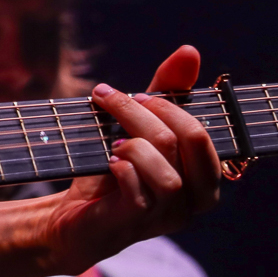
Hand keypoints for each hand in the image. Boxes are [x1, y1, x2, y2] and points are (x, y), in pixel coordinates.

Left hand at [43, 46, 220, 272]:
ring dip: (136, 144)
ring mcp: (169, 217)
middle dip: (149, 113)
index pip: (204, 134)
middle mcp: (195, 200)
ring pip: (170, 175)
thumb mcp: (140, 125)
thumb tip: (190, 51)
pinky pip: (142, 194)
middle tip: (115, 102)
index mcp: (204, 175)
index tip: (135, 94)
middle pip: (190, 143)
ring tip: (113, 142)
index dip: (169, 105)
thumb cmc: (114, 167)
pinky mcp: (138, 225)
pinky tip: (110, 163)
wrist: (73, 213)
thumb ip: (166, 91)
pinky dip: (124, 170)